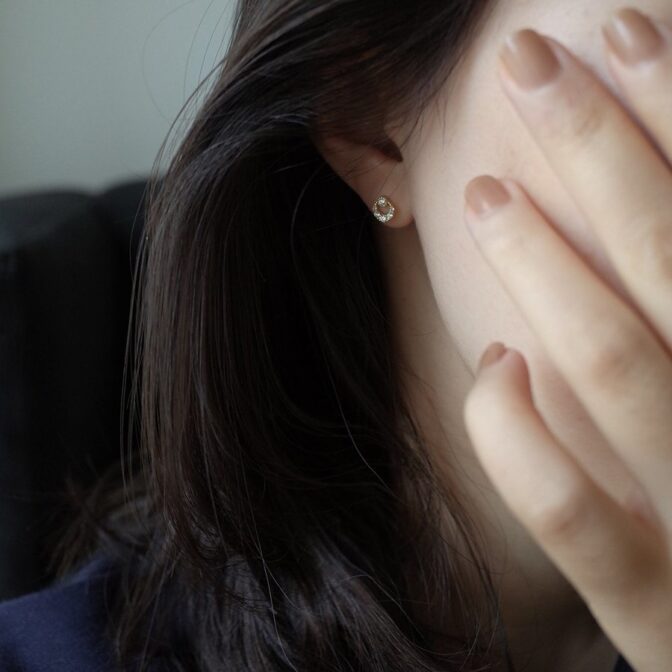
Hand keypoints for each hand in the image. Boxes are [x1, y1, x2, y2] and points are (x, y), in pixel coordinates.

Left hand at [461, 8, 671, 671]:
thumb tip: (664, 190)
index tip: (619, 33)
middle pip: (667, 257)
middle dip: (600, 147)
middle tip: (528, 68)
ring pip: (615, 364)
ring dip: (541, 265)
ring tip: (481, 192)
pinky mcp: (651, 605)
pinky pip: (568, 511)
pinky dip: (516, 434)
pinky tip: (491, 369)